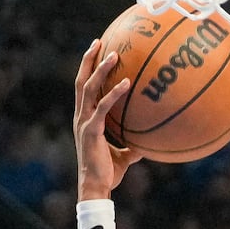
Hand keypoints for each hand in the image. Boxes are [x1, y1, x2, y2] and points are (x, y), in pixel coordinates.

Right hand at [74, 39, 143, 199]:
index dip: (88, 69)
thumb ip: (133, 147)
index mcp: (85, 119)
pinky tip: (126, 82)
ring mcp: (84, 122)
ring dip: (100, 69)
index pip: (84, 88)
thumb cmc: (108, 173)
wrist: (96, 187)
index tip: (96, 51)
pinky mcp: (91, 130)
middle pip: (81, 81)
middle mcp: (81, 116)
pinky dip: (113, 93)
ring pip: (88, 88)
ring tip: (113, 53)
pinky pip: (103, 107)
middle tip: (98, 41)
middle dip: (88, 60)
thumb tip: (148, 144)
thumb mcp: (124, 156)